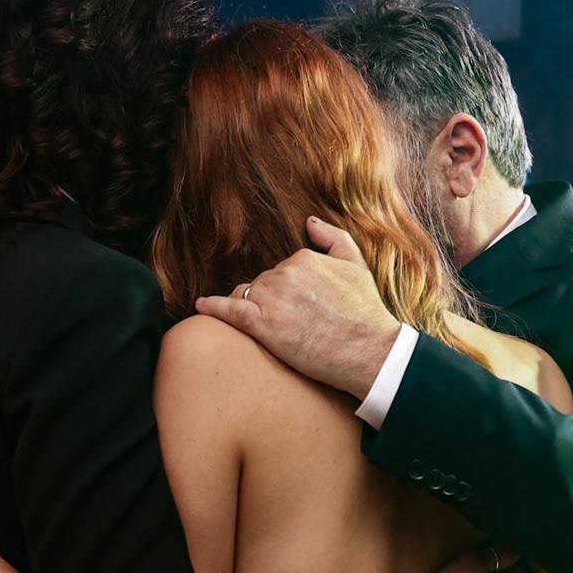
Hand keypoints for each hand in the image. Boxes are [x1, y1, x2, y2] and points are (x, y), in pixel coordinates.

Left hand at [192, 216, 399, 398]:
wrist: (370, 351)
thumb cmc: (365, 313)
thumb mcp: (356, 266)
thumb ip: (333, 238)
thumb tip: (309, 221)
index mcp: (303, 258)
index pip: (278, 270)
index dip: (285, 291)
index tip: (297, 308)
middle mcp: (284, 273)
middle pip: (260, 284)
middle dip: (270, 301)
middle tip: (292, 324)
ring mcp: (271, 298)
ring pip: (245, 296)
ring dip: (251, 310)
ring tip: (269, 329)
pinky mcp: (262, 324)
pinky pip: (228, 310)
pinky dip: (212, 307)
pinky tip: (201, 306)